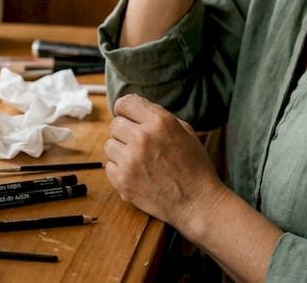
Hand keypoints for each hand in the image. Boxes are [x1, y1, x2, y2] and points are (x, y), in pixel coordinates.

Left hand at [104, 93, 225, 230]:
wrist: (197, 202)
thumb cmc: (194, 167)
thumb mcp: (185, 131)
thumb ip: (159, 117)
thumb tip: (136, 110)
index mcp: (160, 122)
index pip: (125, 103)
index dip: (125, 110)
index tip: (128, 117)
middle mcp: (143, 137)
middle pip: (115, 124)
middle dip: (125, 132)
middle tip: (139, 144)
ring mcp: (130, 160)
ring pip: (109, 145)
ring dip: (121, 151)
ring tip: (140, 161)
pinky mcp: (123, 180)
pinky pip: (109, 166)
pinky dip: (120, 170)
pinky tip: (137, 174)